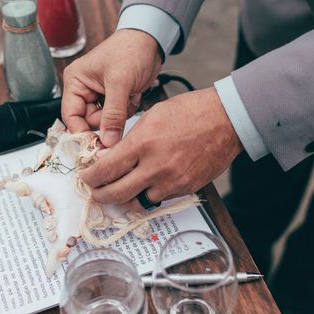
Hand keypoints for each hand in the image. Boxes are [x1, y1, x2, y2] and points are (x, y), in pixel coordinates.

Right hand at [61, 29, 161, 146]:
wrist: (152, 40)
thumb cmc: (131, 50)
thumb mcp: (120, 83)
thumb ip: (113, 114)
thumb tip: (107, 140)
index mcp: (75, 82)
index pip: (71, 117)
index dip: (82, 133)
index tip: (97, 145)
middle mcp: (84, 90)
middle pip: (88, 122)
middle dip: (106, 122)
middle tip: (120, 114)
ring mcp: (99, 95)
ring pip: (104, 122)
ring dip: (119, 115)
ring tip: (128, 97)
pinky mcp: (114, 99)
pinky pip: (117, 118)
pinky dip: (127, 111)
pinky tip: (133, 95)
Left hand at [80, 88, 242, 207]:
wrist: (226, 120)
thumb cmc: (190, 112)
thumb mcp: (151, 117)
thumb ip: (129, 140)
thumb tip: (110, 158)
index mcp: (143, 143)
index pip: (106, 170)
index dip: (90, 178)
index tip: (87, 177)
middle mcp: (155, 166)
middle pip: (116, 194)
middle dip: (100, 195)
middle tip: (96, 191)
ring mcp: (172, 181)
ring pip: (138, 202)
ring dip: (126, 197)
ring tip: (121, 189)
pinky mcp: (185, 188)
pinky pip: (160, 199)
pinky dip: (150, 194)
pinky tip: (148, 183)